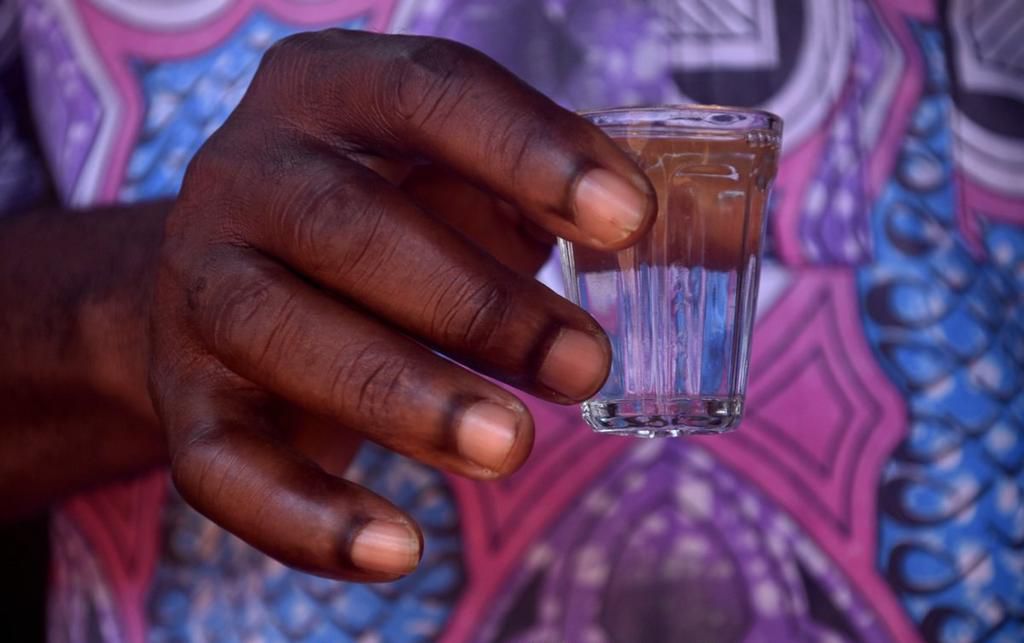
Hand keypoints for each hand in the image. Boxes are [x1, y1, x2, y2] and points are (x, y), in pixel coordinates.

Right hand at [150, 29, 654, 581]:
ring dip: (406, 398)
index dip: (529, 150)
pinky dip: (309, 519)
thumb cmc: (388, 218)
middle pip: (351, 228)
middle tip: (584, 366)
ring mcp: (198, 285)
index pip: (429, 93)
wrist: (241, 274)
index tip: (627, 218)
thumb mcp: (462, 178)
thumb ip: (547, 194)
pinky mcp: (184, 396)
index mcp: (328, 92)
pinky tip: (399, 551)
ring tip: (509, 447)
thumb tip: (673, 233)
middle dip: (477, 305)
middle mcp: (245, 174)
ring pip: (283, 336)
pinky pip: (222, 466)